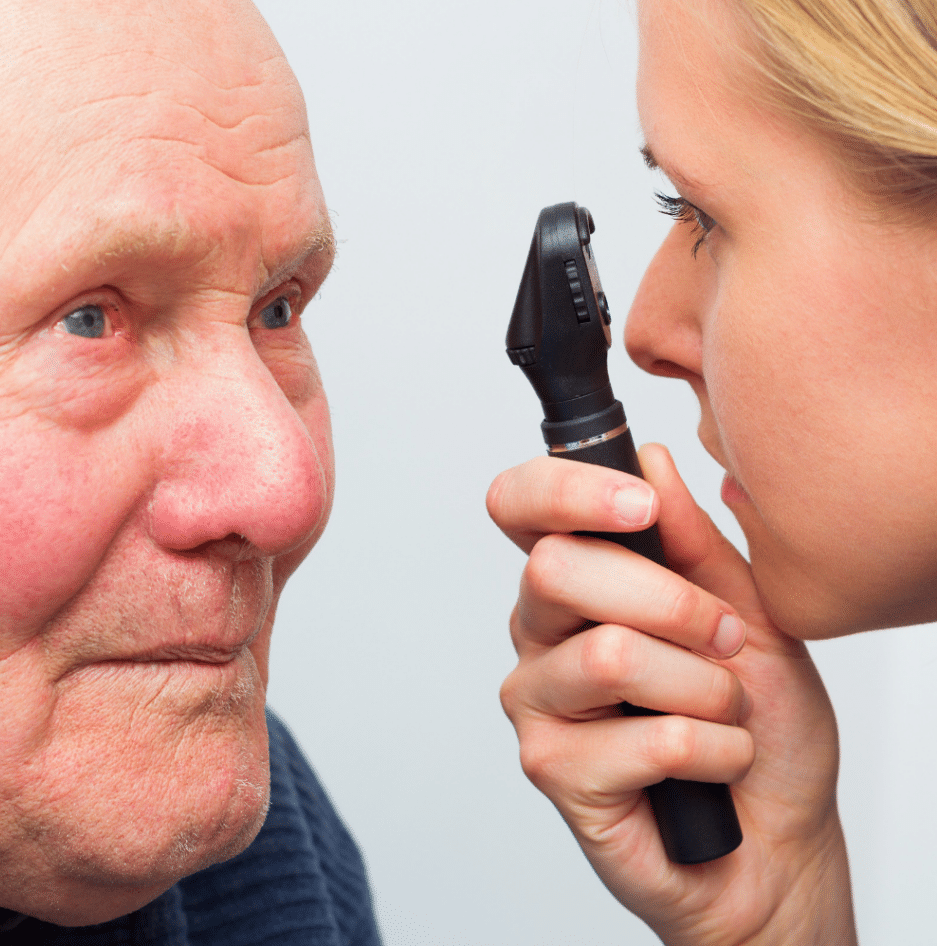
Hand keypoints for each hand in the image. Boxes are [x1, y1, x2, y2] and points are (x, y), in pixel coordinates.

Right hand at [487, 444, 855, 945]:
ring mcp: (537, 700)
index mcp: (575, 579)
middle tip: (728, 638)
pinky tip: (714, 766)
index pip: (517, 505)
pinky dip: (711, 749)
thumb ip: (693, 539)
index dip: (566, 490)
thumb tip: (651, 457)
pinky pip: (644, 738)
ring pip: (607, 655)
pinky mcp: (551, 769)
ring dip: (702, 686)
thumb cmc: (757, 719)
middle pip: (556, 569)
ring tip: (726, 712)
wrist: (777, 836)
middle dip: (670, 602)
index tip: (641, 506)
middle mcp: (539, 631)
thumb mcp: (747, 610)